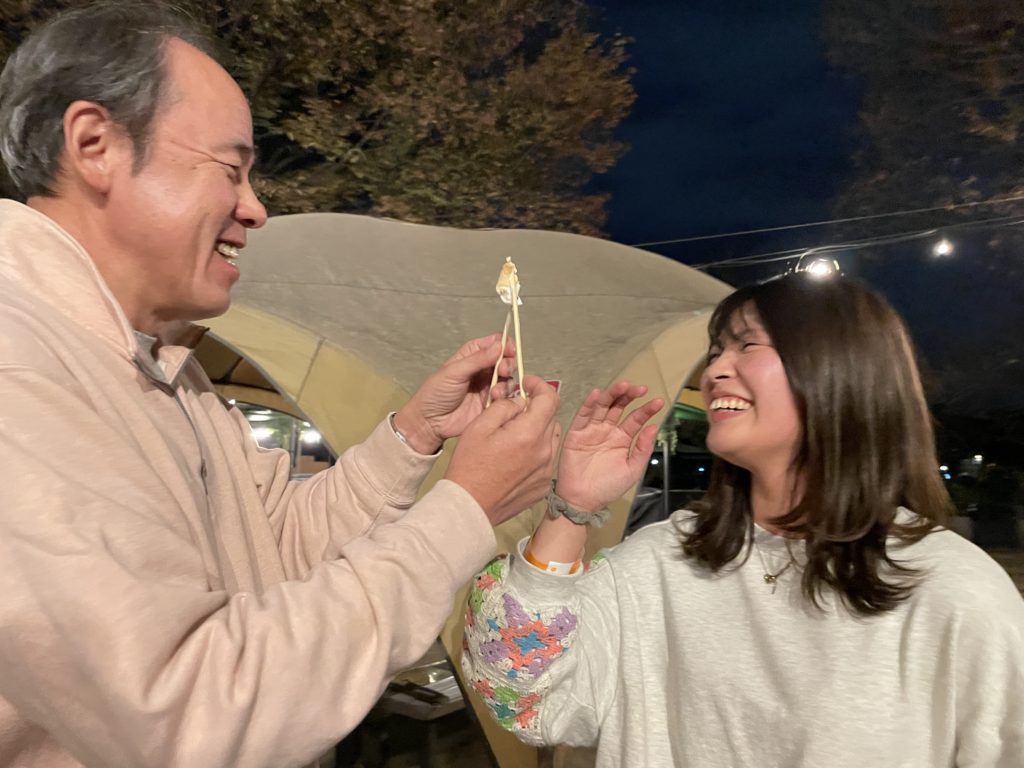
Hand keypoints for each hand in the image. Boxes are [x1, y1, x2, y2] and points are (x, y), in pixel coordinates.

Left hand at [394, 334, 514, 453]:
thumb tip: (500, 345)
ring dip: (506, 383)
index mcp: (473, 355)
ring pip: (509, 379)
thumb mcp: (454, 372)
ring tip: (494, 392)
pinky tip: (495, 400)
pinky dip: (506, 397)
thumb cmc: (436, 392)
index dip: (505, 344)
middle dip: (508, 364)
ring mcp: (489, 386)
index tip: (509, 350)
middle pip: (507, 360)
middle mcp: (483, 369)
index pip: (496, 343)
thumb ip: (478, 359)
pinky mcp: (492, 403)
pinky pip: (507, 398)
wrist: (431, 422)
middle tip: (502, 371)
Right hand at [445, 375, 560, 526]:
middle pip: (551, 417)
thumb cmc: (469, 464)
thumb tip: (520, 401)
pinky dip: (537, 452)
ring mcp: (547, 471)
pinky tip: (516, 459)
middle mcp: (545, 451)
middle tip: (514, 411)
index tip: (525, 385)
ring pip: (551, 438)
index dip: (539, 385)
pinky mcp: (543, 486)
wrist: (469, 507)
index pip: (550, 398)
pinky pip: (547, 460)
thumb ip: (505, 407)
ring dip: (538, 430)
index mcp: (530, 433)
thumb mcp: (480, 426)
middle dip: (536, 408)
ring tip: (515, 436)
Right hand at [555, 382, 662, 511]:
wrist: (583, 500)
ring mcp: (592, 430)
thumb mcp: (632, 469)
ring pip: (602, 407)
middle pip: (619, 407)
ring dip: (612, 395)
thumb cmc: (608, 486)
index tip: (658, 402)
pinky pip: (583, 415)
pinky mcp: (576, 433)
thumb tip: (653, 427)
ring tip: (623, 386)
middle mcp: (608, 430)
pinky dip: (589, 404)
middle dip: (629, 396)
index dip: (646, 410)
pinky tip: (597, 394)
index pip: (636, 419)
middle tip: (640, 389)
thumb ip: (642, 448)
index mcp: (622, 438)